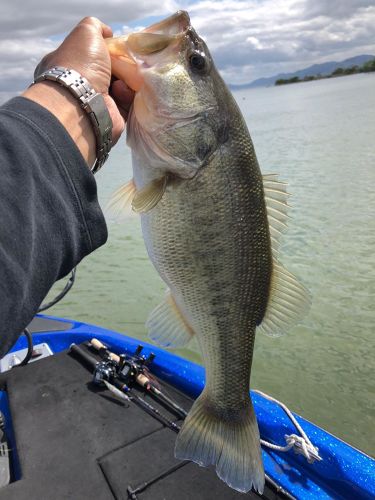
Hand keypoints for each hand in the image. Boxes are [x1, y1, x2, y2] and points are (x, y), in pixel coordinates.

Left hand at [34, 17, 133, 144]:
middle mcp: (76, 87)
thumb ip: (95, 26)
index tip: (114, 49)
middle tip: (125, 64)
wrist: (83, 103)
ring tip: (123, 79)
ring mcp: (92, 105)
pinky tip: (121, 92)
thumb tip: (107, 33)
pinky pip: (126, 105)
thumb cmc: (81, 65)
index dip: (102, 52)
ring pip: (118, 89)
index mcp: (65, 67)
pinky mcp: (109, 119)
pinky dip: (127, 97)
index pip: (87, 56)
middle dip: (118, 67)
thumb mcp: (86, 32)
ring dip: (124, 82)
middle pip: (105, 73)